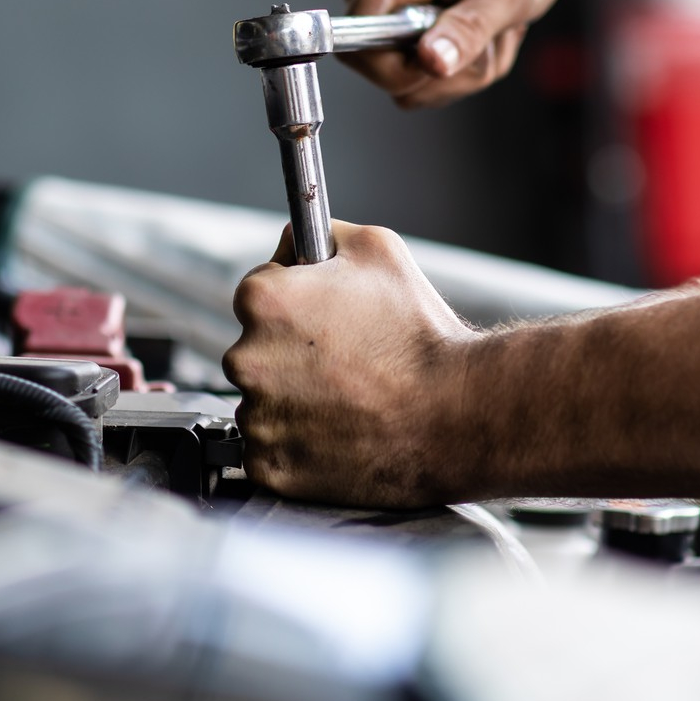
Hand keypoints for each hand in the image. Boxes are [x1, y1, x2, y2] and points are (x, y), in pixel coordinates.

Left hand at [223, 221, 479, 506]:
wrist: (454, 415)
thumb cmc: (420, 336)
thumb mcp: (376, 249)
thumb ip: (321, 235)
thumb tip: (293, 243)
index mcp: (262, 301)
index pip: (256, 295)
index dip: (294, 304)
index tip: (322, 320)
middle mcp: (245, 359)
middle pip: (254, 351)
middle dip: (289, 354)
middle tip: (342, 363)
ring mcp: (256, 418)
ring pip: (261, 403)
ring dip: (291, 402)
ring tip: (346, 401)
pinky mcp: (269, 466)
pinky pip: (268, 451)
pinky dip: (295, 447)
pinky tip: (337, 433)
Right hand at [339, 0, 564, 110]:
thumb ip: (468, 28)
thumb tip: (431, 63)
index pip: (355, 43)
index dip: (400, 69)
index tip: (450, 56)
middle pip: (385, 74)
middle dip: (450, 73)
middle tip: (492, 35)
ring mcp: (382, 16)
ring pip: (411, 85)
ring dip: (464, 71)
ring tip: (491, 27)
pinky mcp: (397, 33)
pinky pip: (421, 80)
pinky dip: (462, 68)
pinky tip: (481, 31)